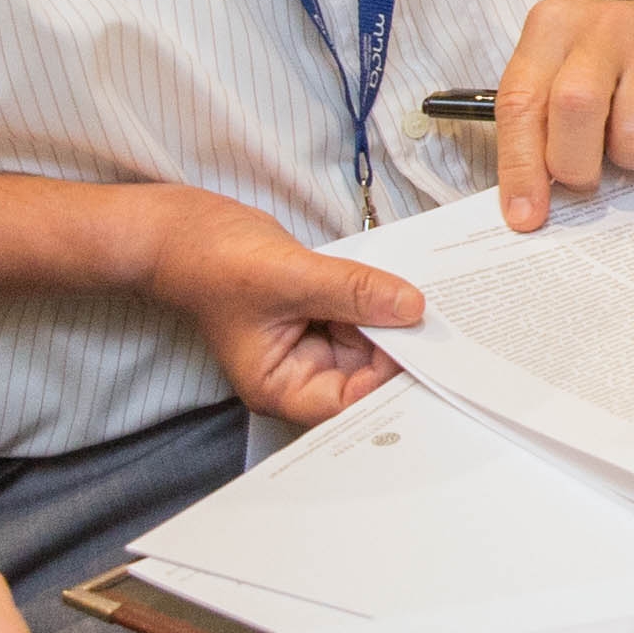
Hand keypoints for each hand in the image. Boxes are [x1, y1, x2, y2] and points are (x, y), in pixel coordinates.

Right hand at [143, 188, 422, 423]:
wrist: (187, 230)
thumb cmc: (214, 263)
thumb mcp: (290, 277)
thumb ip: (353, 292)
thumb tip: (412, 307)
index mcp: (281, 387)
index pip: (350, 402)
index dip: (391, 382)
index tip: (431, 354)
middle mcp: (299, 373)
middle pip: (367, 374)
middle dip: (402, 348)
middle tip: (446, 324)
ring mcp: (310, 343)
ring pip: (371, 341)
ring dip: (397, 321)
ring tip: (438, 301)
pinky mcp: (320, 314)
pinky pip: (363, 312)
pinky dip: (382, 300)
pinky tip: (410, 285)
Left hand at [489, 0, 633, 225]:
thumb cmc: (616, 65)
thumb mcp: (562, 74)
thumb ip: (538, 130)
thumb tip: (527, 210)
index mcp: (554, 26)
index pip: (521, 102)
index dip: (520, 167)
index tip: (527, 216)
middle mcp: (606, 24)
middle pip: (576, 108)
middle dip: (577, 165)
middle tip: (588, 176)